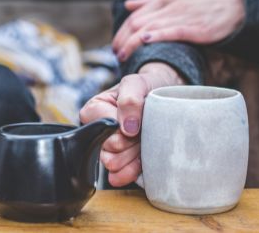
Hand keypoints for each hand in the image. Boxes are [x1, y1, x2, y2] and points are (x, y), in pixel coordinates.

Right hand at [80, 62, 184, 185]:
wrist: (165, 97)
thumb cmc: (147, 87)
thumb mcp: (137, 83)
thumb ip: (129, 100)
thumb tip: (127, 128)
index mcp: (94, 110)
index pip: (103, 130)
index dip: (123, 129)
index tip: (137, 122)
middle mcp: (96, 131)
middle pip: (109, 149)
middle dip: (130, 142)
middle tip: (143, 131)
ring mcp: (108, 149)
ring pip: (113, 164)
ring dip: (132, 155)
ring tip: (143, 142)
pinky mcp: (119, 163)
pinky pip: (119, 176)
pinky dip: (132, 171)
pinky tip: (141, 162)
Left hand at [112, 0, 244, 60]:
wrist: (238, 3)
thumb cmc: (205, 2)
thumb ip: (151, 1)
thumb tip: (127, 5)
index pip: (135, 15)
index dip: (121, 31)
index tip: (115, 45)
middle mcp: (170, 5)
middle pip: (137, 22)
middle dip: (122, 39)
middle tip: (115, 54)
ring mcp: (182, 15)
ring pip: (149, 27)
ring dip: (132, 42)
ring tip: (123, 56)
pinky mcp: (195, 27)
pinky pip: (172, 30)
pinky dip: (156, 35)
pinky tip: (144, 41)